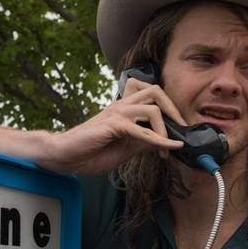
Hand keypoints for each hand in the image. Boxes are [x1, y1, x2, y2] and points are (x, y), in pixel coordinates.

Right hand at [40, 78, 184, 173]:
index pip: (153, 97)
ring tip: (169, 148)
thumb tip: (166, 142)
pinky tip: (167, 149)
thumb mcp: (127, 148)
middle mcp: (122, 105)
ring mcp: (117, 113)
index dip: (170, 111)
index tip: (178, 133)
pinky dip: (158, 140)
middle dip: (173, 109)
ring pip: (152, 109)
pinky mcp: (112, 125)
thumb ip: (145, 141)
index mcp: (125, 109)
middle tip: (181, 129)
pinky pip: (141, 130)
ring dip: (166, 130)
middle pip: (155, 91)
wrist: (66, 156)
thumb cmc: (92, 151)